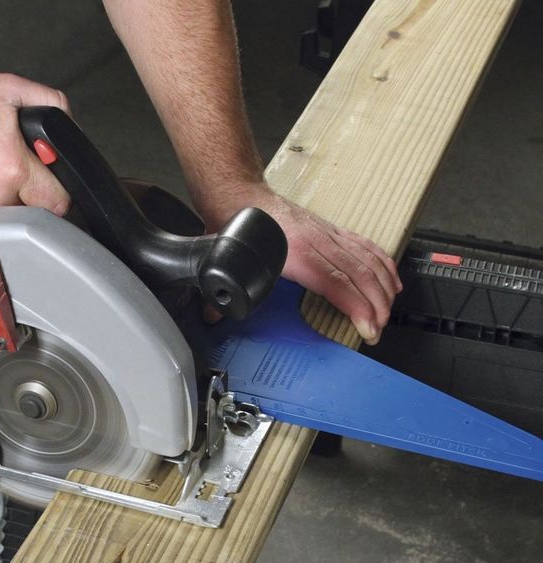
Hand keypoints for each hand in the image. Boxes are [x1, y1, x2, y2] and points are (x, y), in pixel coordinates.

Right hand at [0, 72, 71, 224]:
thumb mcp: (5, 90)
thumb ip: (48, 104)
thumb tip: (68, 125)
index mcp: (12, 170)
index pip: (58, 202)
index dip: (56, 192)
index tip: (48, 187)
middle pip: (29, 214)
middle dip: (24, 197)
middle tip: (4, 176)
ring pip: (1, 225)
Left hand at [202, 184, 401, 343]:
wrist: (239, 193)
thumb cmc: (236, 222)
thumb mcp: (226, 259)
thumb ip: (220, 292)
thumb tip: (212, 316)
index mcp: (294, 251)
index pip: (335, 282)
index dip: (357, 306)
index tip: (368, 327)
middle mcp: (317, 241)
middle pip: (358, 273)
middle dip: (376, 304)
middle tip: (380, 329)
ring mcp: (326, 234)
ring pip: (365, 260)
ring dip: (383, 286)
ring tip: (390, 310)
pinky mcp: (330, 230)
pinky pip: (364, 246)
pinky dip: (382, 263)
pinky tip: (391, 279)